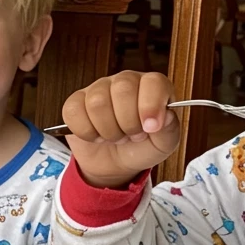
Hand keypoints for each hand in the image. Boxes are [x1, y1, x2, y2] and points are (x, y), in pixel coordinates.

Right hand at [61, 71, 179, 187]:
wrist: (115, 163)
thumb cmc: (142, 147)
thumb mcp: (163, 145)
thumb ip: (169, 130)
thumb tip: (165, 117)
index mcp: (152, 87)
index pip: (153, 82)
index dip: (151, 105)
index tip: (150, 128)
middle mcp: (126, 81)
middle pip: (123, 89)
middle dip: (128, 123)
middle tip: (132, 136)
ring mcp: (99, 88)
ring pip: (97, 103)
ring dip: (108, 131)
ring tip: (116, 137)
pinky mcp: (76, 101)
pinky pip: (75, 112)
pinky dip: (87, 132)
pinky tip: (96, 135)